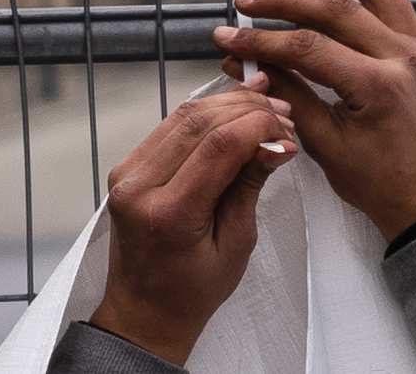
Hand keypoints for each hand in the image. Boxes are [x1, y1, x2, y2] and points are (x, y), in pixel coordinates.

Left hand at [88, 76, 298, 365]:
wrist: (143, 311)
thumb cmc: (194, 290)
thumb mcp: (236, 243)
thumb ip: (250, 186)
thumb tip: (280, 142)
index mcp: (168, 214)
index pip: (219, 146)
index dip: (259, 127)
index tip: (289, 132)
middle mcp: (139, 187)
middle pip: (200, 122)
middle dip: (249, 109)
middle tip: (285, 114)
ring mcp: (126, 173)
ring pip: (184, 115)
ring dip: (229, 103)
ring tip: (267, 104)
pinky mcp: (126, 166)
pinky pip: (171, 125)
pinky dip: (206, 112)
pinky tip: (235, 105)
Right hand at [214, 0, 415, 240]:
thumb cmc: (379, 184)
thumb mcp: (326, 147)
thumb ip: (291, 96)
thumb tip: (249, 63)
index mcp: (378, 88)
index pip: (307, 49)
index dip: (261, 41)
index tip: (226, 36)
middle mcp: (407, 58)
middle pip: (337, 11)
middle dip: (286, 2)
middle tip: (248, 1)